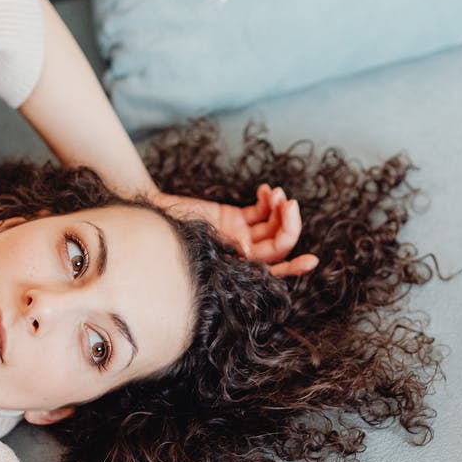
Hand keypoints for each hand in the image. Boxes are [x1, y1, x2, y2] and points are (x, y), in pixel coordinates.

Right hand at [155, 185, 318, 276]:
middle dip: (289, 224)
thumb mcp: (196, 244)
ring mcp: (240, 235)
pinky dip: (268, 200)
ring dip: (280, 208)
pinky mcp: (234, 217)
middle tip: (290, 203)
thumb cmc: (167, 237)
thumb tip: (250, 251)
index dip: (293, 269)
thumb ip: (224, 248)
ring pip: (273, 225)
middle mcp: (242, 255)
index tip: (312, 260)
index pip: (272, 272)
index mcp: (235, 269)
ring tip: (275, 193)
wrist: (148, 217)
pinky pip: (261, 211)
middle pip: (279, 244)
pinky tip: (265, 189)